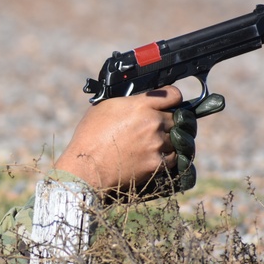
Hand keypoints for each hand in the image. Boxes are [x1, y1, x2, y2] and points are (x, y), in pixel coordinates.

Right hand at [56, 87, 224, 194]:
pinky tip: (154, 156)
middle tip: (156, 128)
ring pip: (177, 138)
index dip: (173, 99)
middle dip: (168, 122)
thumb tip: (139, 99)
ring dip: (169, 140)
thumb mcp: (105, 107)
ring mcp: (156, 143)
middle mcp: (152, 122)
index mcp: (140, 105)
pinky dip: (168, 156)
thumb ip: (129, 101)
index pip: (174, 95)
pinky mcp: (157, 163)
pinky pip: (174, 157)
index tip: (170, 104)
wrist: (86, 168)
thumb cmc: (89, 137)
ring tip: (153, 144)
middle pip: (176, 118)